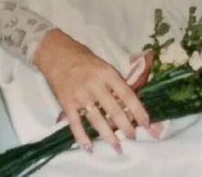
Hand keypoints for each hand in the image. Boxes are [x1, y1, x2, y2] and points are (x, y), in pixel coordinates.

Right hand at [33, 29, 150, 152]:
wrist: (54, 52)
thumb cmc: (82, 57)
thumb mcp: (103, 65)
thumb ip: (114, 83)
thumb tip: (128, 104)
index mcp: (107, 74)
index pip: (127, 95)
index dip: (138, 111)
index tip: (146, 123)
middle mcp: (95, 85)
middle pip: (114, 110)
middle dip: (126, 127)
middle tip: (134, 138)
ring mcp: (80, 95)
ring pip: (97, 120)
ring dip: (108, 136)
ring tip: (117, 147)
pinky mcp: (66, 103)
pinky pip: (75, 124)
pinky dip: (82, 137)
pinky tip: (89, 148)